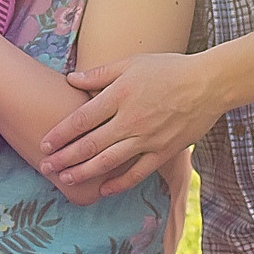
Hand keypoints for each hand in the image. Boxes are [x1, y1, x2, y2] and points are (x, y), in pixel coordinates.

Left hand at [40, 49, 224, 196]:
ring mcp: (148, 138)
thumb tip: (71, 79)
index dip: (60, 134)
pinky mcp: (163, 151)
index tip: (44, 145)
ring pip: (108, 161)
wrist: (208, 84)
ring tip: (65, 180)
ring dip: (84, 173)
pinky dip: (119, 183)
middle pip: (89, 144)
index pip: (81, 119)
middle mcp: (130, 120)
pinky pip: (137, 172)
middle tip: (46, 168)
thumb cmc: (169, 69)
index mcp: (120, 95)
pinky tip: (103, 190)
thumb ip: (100, 74)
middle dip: (65, 158)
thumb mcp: (132, 63)